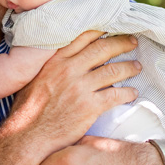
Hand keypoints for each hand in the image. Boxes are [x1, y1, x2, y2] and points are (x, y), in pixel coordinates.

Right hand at [0, 31, 141, 164]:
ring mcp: (80, 87)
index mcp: (54, 61)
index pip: (82, 38)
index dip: (101, 31)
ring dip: (129, 67)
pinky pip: (116, 94)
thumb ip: (50, 66)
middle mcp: (68, 69)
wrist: (28, 136)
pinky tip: (133, 93)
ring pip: (113, 70)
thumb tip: (64, 60)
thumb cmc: (27, 110)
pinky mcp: (89, 106)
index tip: (112, 28)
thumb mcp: (33, 79)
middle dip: (121, 43)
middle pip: (102, 49)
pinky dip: (128, 93)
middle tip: (132, 42)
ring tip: (136, 66)